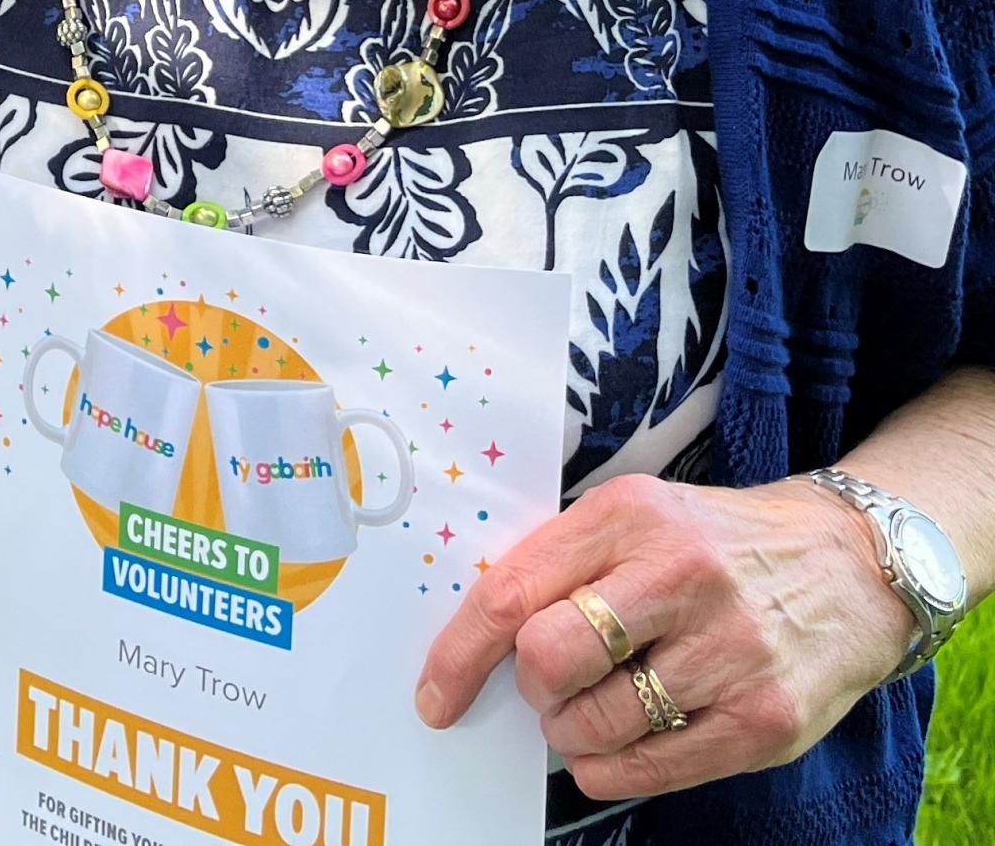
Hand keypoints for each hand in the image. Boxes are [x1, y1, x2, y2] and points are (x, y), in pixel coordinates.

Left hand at [415, 471, 914, 799]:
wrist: (848, 566)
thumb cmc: (714, 544)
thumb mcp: (637, 515)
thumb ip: (564, 560)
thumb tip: (483, 632)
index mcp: (629, 517)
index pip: (513, 592)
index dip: (460, 652)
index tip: (436, 694)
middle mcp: (679, 579)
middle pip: (550, 659)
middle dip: (532, 688)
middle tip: (548, 685)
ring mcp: (728, 653)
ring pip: (598, 723)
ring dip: (572, 732)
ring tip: (592, 709)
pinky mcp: (764, 721)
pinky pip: (653, 769)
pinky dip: (612, 769)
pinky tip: (616, 748)